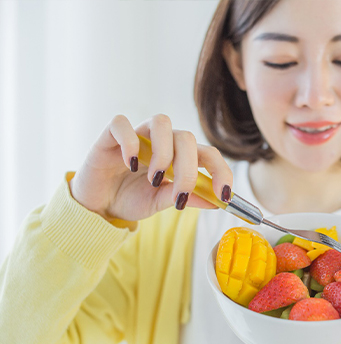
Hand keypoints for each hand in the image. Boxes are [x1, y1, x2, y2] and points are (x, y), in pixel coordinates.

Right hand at [69, 114, 232, 221]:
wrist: (98, 206)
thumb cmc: (131, 199)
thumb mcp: (162, 203)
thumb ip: (186, 197)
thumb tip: (216, 201)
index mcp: (181, 156)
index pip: (209, 154)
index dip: (221, 171)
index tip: (224, 195)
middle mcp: (163, 141)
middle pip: (186, 138)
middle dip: (188, 169)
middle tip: (179, 195)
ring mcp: (138, 135)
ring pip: (161, 122)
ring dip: (164, 151)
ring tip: (155, 178)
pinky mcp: (110, 135)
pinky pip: (121, 124)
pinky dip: (130, 142)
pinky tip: (130, 164)